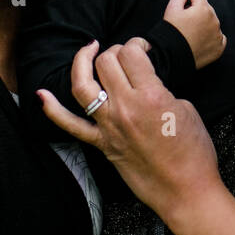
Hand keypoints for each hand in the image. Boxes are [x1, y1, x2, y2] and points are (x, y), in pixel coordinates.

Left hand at [37, 38, 221, 220]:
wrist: (186, 190)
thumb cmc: (194, 151)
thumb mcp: (185, 108)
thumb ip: (161, 89)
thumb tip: (145, 81)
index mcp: (151, 96)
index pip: (131, 53)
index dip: (138, 44)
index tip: (144, 50)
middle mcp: (125, 108)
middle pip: (106, 62)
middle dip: (116, 51)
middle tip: (127, 57)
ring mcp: (110, 127)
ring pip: (82, 84)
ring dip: (83, 62)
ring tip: (91, 51)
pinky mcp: (103, 144)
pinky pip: (70, 125)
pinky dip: (52, 110)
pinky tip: (41, 95)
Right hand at [162, 0, 225, 68]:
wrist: (170, 58)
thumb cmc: (170, 32)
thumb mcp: (172, 9)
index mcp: (204, 9)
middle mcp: (215, 21)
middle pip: (205, 8)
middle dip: (195, 8)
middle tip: (182, 17)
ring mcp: (218, 36)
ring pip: (212, 22)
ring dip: (204, 21)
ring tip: (190, 28)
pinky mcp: (219, 48)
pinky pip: (218, 37)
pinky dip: (212, 36)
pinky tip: (200, 38)